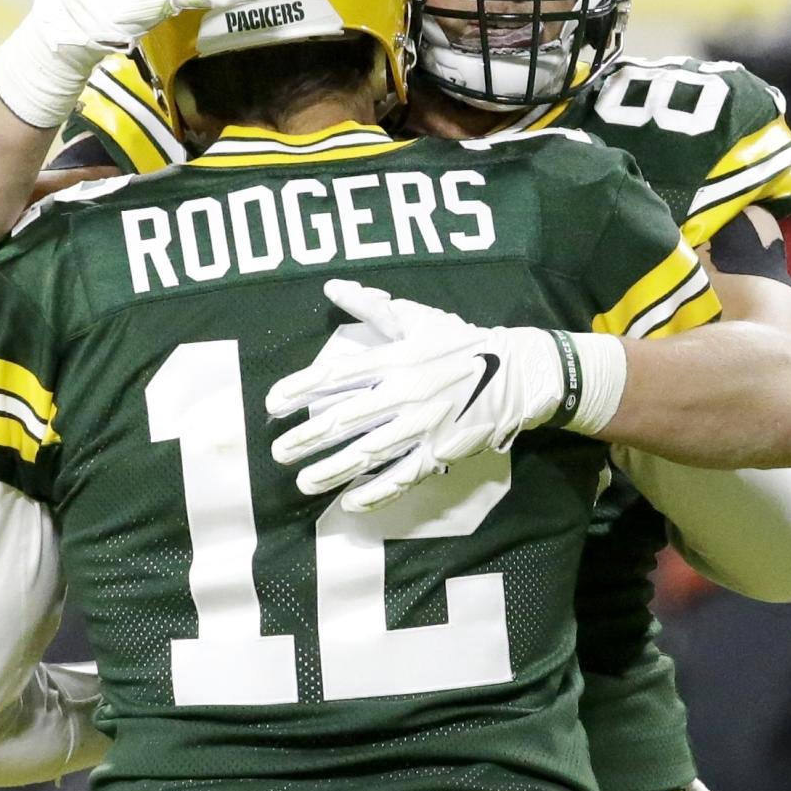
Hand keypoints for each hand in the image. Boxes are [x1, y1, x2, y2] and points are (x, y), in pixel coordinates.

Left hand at [266, 278, 565, 511]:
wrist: (517, 372)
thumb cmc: (462, 343)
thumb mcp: (418, 317)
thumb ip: (372, 306)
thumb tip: (333, 286)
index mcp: (395, 359)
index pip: (337, 375)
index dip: (301, 389)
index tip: (274, 403)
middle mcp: (404, 393)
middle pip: (346, 419)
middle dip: (308, 437)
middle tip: (278, 451)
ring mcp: (421, 427)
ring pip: (368, 453)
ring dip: (332, 470)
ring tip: (303, 481)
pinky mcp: (440, 452)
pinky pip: (402, 477)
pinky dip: (376, 492)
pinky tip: (350, 503)